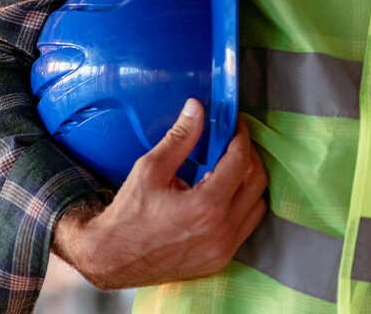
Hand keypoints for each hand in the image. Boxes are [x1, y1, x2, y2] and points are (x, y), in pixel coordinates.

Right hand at [51, 98, 267, 289]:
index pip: (240, 161)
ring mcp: (224, 249)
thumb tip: (196, 109)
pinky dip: (240, 207)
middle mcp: (223, 229)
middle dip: (249, 156)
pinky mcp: (220, 260)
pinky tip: (220, 197)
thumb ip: (179, 138)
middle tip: (234, 143)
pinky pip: (245, 228)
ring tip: (228, 170)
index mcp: (207, 205)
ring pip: (257, 206)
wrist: (113, 257)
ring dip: (249, 183)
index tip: (236, 125)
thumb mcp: (150, 170)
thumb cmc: (128, 215)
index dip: (241, 136)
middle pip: (257, 182)